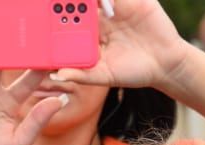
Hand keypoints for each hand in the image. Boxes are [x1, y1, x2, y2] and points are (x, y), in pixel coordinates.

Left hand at [52, 0, 192, 92]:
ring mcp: (115, 6)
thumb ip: (82, 74)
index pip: (68, 18)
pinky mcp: (132, 0)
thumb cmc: (133, 72)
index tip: (39, 10)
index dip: (55, 12)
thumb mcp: (105, 76)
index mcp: (90, 33)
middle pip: (79, 1)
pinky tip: (105, 1)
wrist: (165, 65)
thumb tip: (55, 75)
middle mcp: (100, 17)